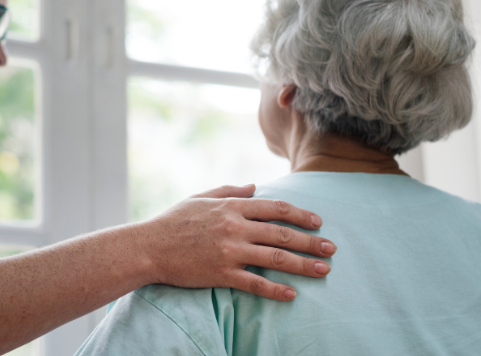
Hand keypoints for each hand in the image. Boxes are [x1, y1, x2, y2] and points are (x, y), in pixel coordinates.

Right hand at [136, 184, 335, 300]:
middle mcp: (235, 227)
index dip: (300, 214)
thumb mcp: (201, 197)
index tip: (317, 221)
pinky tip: (292, 294)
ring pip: (275, 257)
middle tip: (331, 248)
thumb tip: (255, 186)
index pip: (275, 208)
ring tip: (324, 270)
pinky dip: (275, 289)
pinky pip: (255, 283)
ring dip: (303, 264)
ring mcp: (229, 251)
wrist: (148, 246)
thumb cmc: (173, 221)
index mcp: (232, 206)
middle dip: (311, 241)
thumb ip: (229, 190)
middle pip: (282, 233)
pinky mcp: (222, 273)